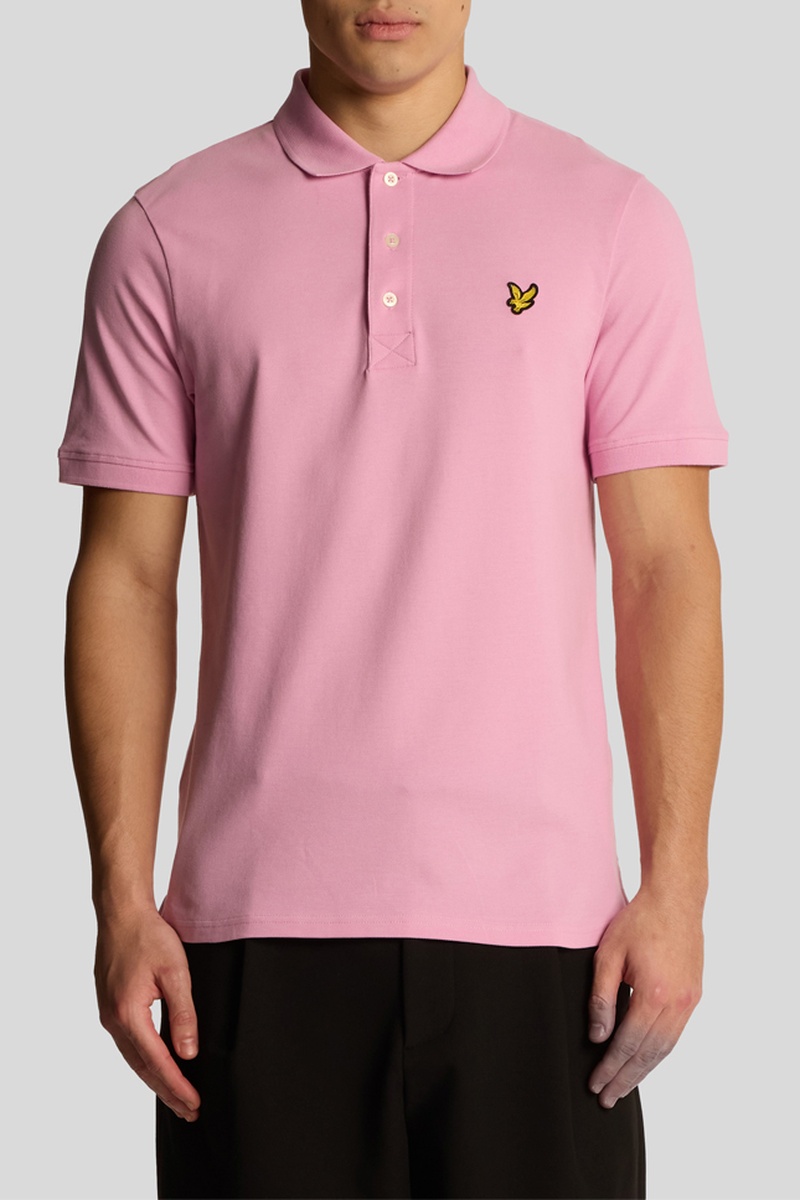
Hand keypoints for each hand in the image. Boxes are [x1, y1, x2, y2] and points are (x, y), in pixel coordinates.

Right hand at [94, 907, 200, 1120]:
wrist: (121, 914)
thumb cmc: (149, 936)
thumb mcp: (176, 972)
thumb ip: (183, 1014)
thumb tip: (188, 1052)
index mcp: (128, 1014)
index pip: (157, 1062)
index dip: (177, 1085)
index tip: (194, 1103)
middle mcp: (113, 1021)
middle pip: (143, 1068)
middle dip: (167, 1091)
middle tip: (190, 1111)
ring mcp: (109, 1015)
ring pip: (134, 1058)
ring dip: (156, 1078)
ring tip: (178, 1096)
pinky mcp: (110, 1007)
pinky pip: (129, 1044)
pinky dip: (145, 1061)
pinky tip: (157, 1065)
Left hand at [587, 886, 703, 1107]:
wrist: (675, 901)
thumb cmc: (638, 922)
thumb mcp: (608, 955)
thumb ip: (602, 998)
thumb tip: (597, 1036)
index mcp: (654, 994)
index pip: (628, 1043)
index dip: (610, 1067)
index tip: (596, 1084)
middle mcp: (677, 1004)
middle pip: (649, 1054)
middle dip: (626, 1078)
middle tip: (607, 1098)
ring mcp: (690, 1002)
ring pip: (666, 1048)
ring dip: (644, 1071)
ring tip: (623, 1087)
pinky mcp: (694, 996)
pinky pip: (675, 1035)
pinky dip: (658, 1053)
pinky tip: (644, 1061)